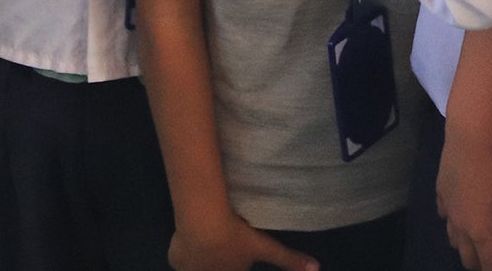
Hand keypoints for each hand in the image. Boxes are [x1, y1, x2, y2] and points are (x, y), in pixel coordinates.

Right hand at [167, 211, 317, 270]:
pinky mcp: (174, 261)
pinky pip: (181, 259)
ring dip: (204, 259)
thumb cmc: (236, 239)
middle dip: (221, 261)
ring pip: (198, 267)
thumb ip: (289, 259)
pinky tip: (194, 237)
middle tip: (226, 245)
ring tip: (211, 241)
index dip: (238, 265)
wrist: (204, 226)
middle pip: (217, 269)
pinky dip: (187, 251)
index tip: (236, 258)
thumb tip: (316, 268)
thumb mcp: (265, 247)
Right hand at [440, 116, 491, 269]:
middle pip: (469, 258)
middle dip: (484, 263)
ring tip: (484, 236)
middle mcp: (460, 226)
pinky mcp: (440, 191)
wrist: (472, 130)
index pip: (490, 265)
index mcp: (482, 231)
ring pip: (454, 240)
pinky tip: (465, 210)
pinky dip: (456, 222)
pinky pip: (446, 217)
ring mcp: (447, 209)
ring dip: (469, 245)